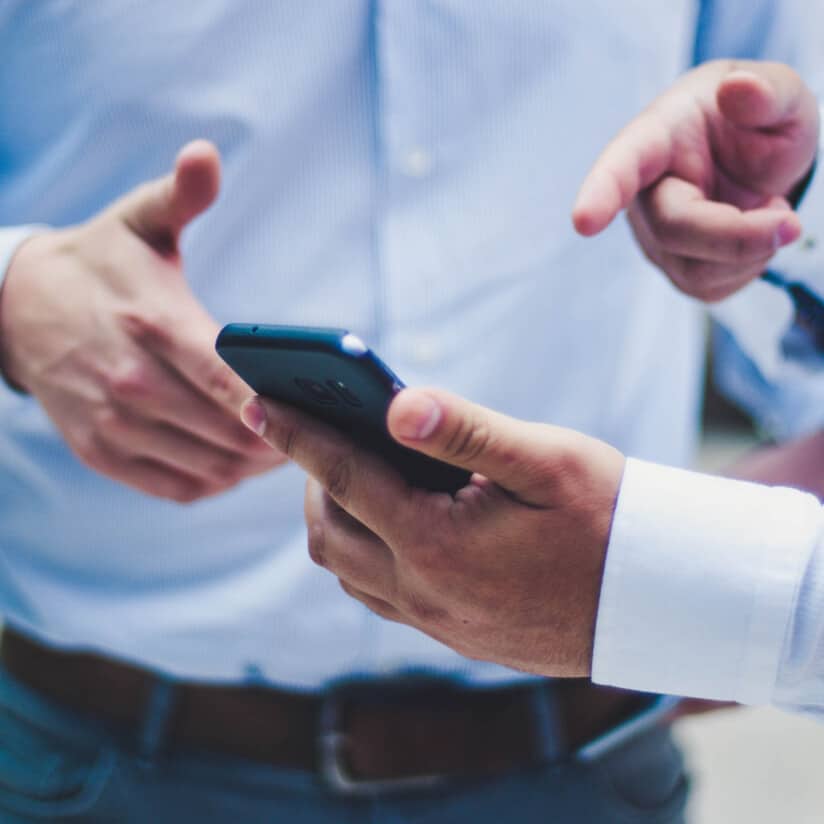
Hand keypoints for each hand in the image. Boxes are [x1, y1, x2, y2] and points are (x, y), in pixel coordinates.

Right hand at [0, 140, 284, 501]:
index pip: (229, 379)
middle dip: (283, 438)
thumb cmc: (100, 264)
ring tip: (290, 449)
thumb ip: (180, 195)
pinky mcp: (102, 452)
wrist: (16, 309)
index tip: (318, 412)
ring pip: (210, 467)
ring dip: (256, 466)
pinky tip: (241, 464)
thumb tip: (206, 154)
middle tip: (320, 432)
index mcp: (154, 324)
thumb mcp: (138, 221)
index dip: (278, 404)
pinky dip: (219, 482)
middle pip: (230, 433)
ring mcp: (114, 423)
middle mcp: (132, 382)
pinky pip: (178, 487)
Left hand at [242, 388, 623, 676]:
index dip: (295, 434)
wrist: (656, 599)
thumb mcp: (544, 459)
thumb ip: (465, 429)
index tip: (256, 402)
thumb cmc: (608, 517)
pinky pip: (378, 594)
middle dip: (311, 479)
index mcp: (437, 543)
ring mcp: (436, 621)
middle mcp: (424, 592)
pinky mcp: (452, 635)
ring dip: (335, 519)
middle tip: (320, 434)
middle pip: (330, 532)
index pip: (343, 477)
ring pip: (347, 570)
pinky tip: (390, 522)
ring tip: (351, 474)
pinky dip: (364, 552)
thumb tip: (395, 404)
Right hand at [573, 60, 819, 300]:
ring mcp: (655, 239)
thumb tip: (740, 89)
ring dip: (752, 248)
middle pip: (674, 229)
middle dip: (736, 235)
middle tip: (792, 224)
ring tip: (769, 208)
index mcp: (656, 139)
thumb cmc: (755, 121)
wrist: (756, 160)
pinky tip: (753, 233)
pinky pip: (712, 287)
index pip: (621, 166)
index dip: (601, 193)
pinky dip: (750, 265)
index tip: (583, 221)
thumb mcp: (780, 95)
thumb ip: (768, 91)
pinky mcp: (677, 271)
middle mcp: (643, 195)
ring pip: (696, 268)